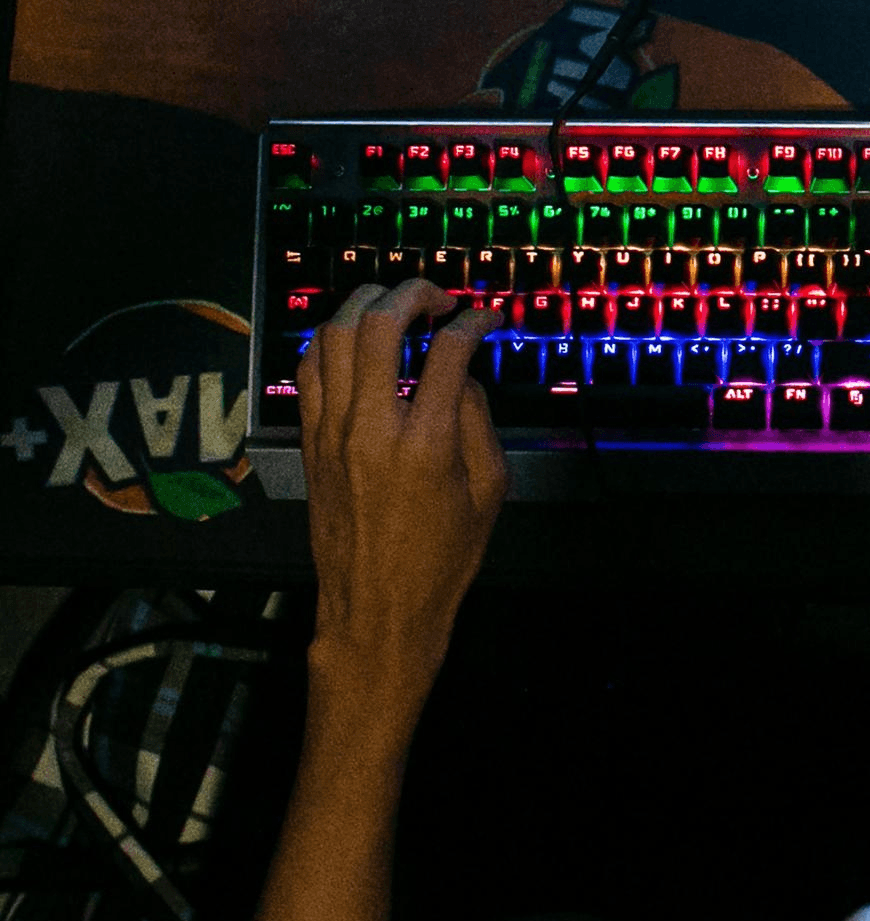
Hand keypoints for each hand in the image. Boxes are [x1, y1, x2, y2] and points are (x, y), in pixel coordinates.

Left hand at [296, 281, 505, 721]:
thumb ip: (480, 424)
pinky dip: (333, 339)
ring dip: (366, 305)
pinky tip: (356, 339)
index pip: (449, 353)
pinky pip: (311, 368)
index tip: (488, 317)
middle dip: (412, 293)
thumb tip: (463, 377)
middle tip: (438, 296)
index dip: (474, 322)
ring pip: (334, 336)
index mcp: (428, 444)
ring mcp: (332, 431)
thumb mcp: (488, 493)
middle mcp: (372, 427)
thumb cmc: (444, 558)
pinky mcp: (311, 440)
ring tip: (394, 303)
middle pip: (379, 325)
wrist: (378, 608)